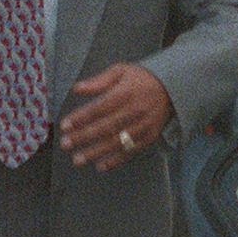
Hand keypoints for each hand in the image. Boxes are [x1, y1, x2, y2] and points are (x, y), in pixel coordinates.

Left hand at [58, 63, 173, 171]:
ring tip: (77, 159)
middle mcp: (135, 110)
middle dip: (84, 137)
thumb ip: (98, 81)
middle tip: (65, 144)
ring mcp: (143, 126)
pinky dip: (115, 160)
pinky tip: (100, 165)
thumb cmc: (142, 78)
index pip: (99, 107)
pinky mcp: (149, 137)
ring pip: (117, 142)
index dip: (81, 117)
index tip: (65, 125)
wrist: (173, 88)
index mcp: (126, 92)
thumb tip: (76, 89)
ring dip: (96, 152)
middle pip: (106, 127)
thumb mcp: (120, 71)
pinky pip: (130, 151)